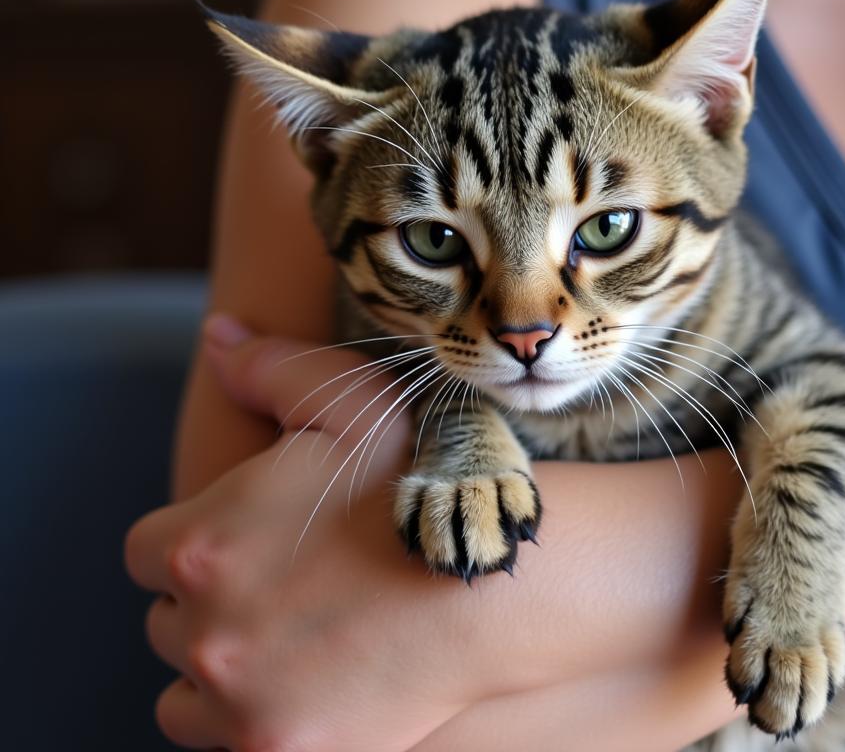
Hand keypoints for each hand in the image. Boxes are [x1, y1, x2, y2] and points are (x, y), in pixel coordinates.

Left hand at [124, 326, 474, 751]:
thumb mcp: (350, 402)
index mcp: (203, 543)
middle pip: (169, 619)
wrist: (492, 584)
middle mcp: (205, 633)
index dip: (196, 536)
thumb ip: (269, 366)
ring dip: (219, 661)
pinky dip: (248, 715)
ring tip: (284, 631)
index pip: (149, 550)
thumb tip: (214, 336)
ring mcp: (241, 705)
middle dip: (211, 597)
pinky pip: (225, 741)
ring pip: (185, 688)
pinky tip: (301, 677)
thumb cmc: (419, 484)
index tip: (243, 534)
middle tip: (280, 578)